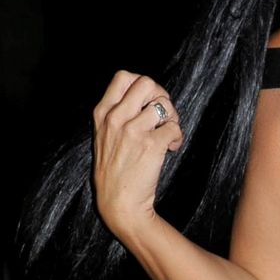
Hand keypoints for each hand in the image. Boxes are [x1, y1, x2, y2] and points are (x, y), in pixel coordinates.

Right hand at [92, 70, 183, 239]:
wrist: (119, 203)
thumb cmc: (114, 171)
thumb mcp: (104, 136)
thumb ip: (118, 114)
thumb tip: (145, 98)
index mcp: (102, 113)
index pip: (123, 76)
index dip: (142, 84)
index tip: (148, 102)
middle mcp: (116, 118)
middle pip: (146, 82)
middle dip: (161, 95)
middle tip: (163, 116)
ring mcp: (133, 130)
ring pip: (164, 104)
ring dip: (172, 118)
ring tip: (167, 134)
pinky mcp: (151, 145)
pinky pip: (174, 127)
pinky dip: (177, 137)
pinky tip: (170, 148)